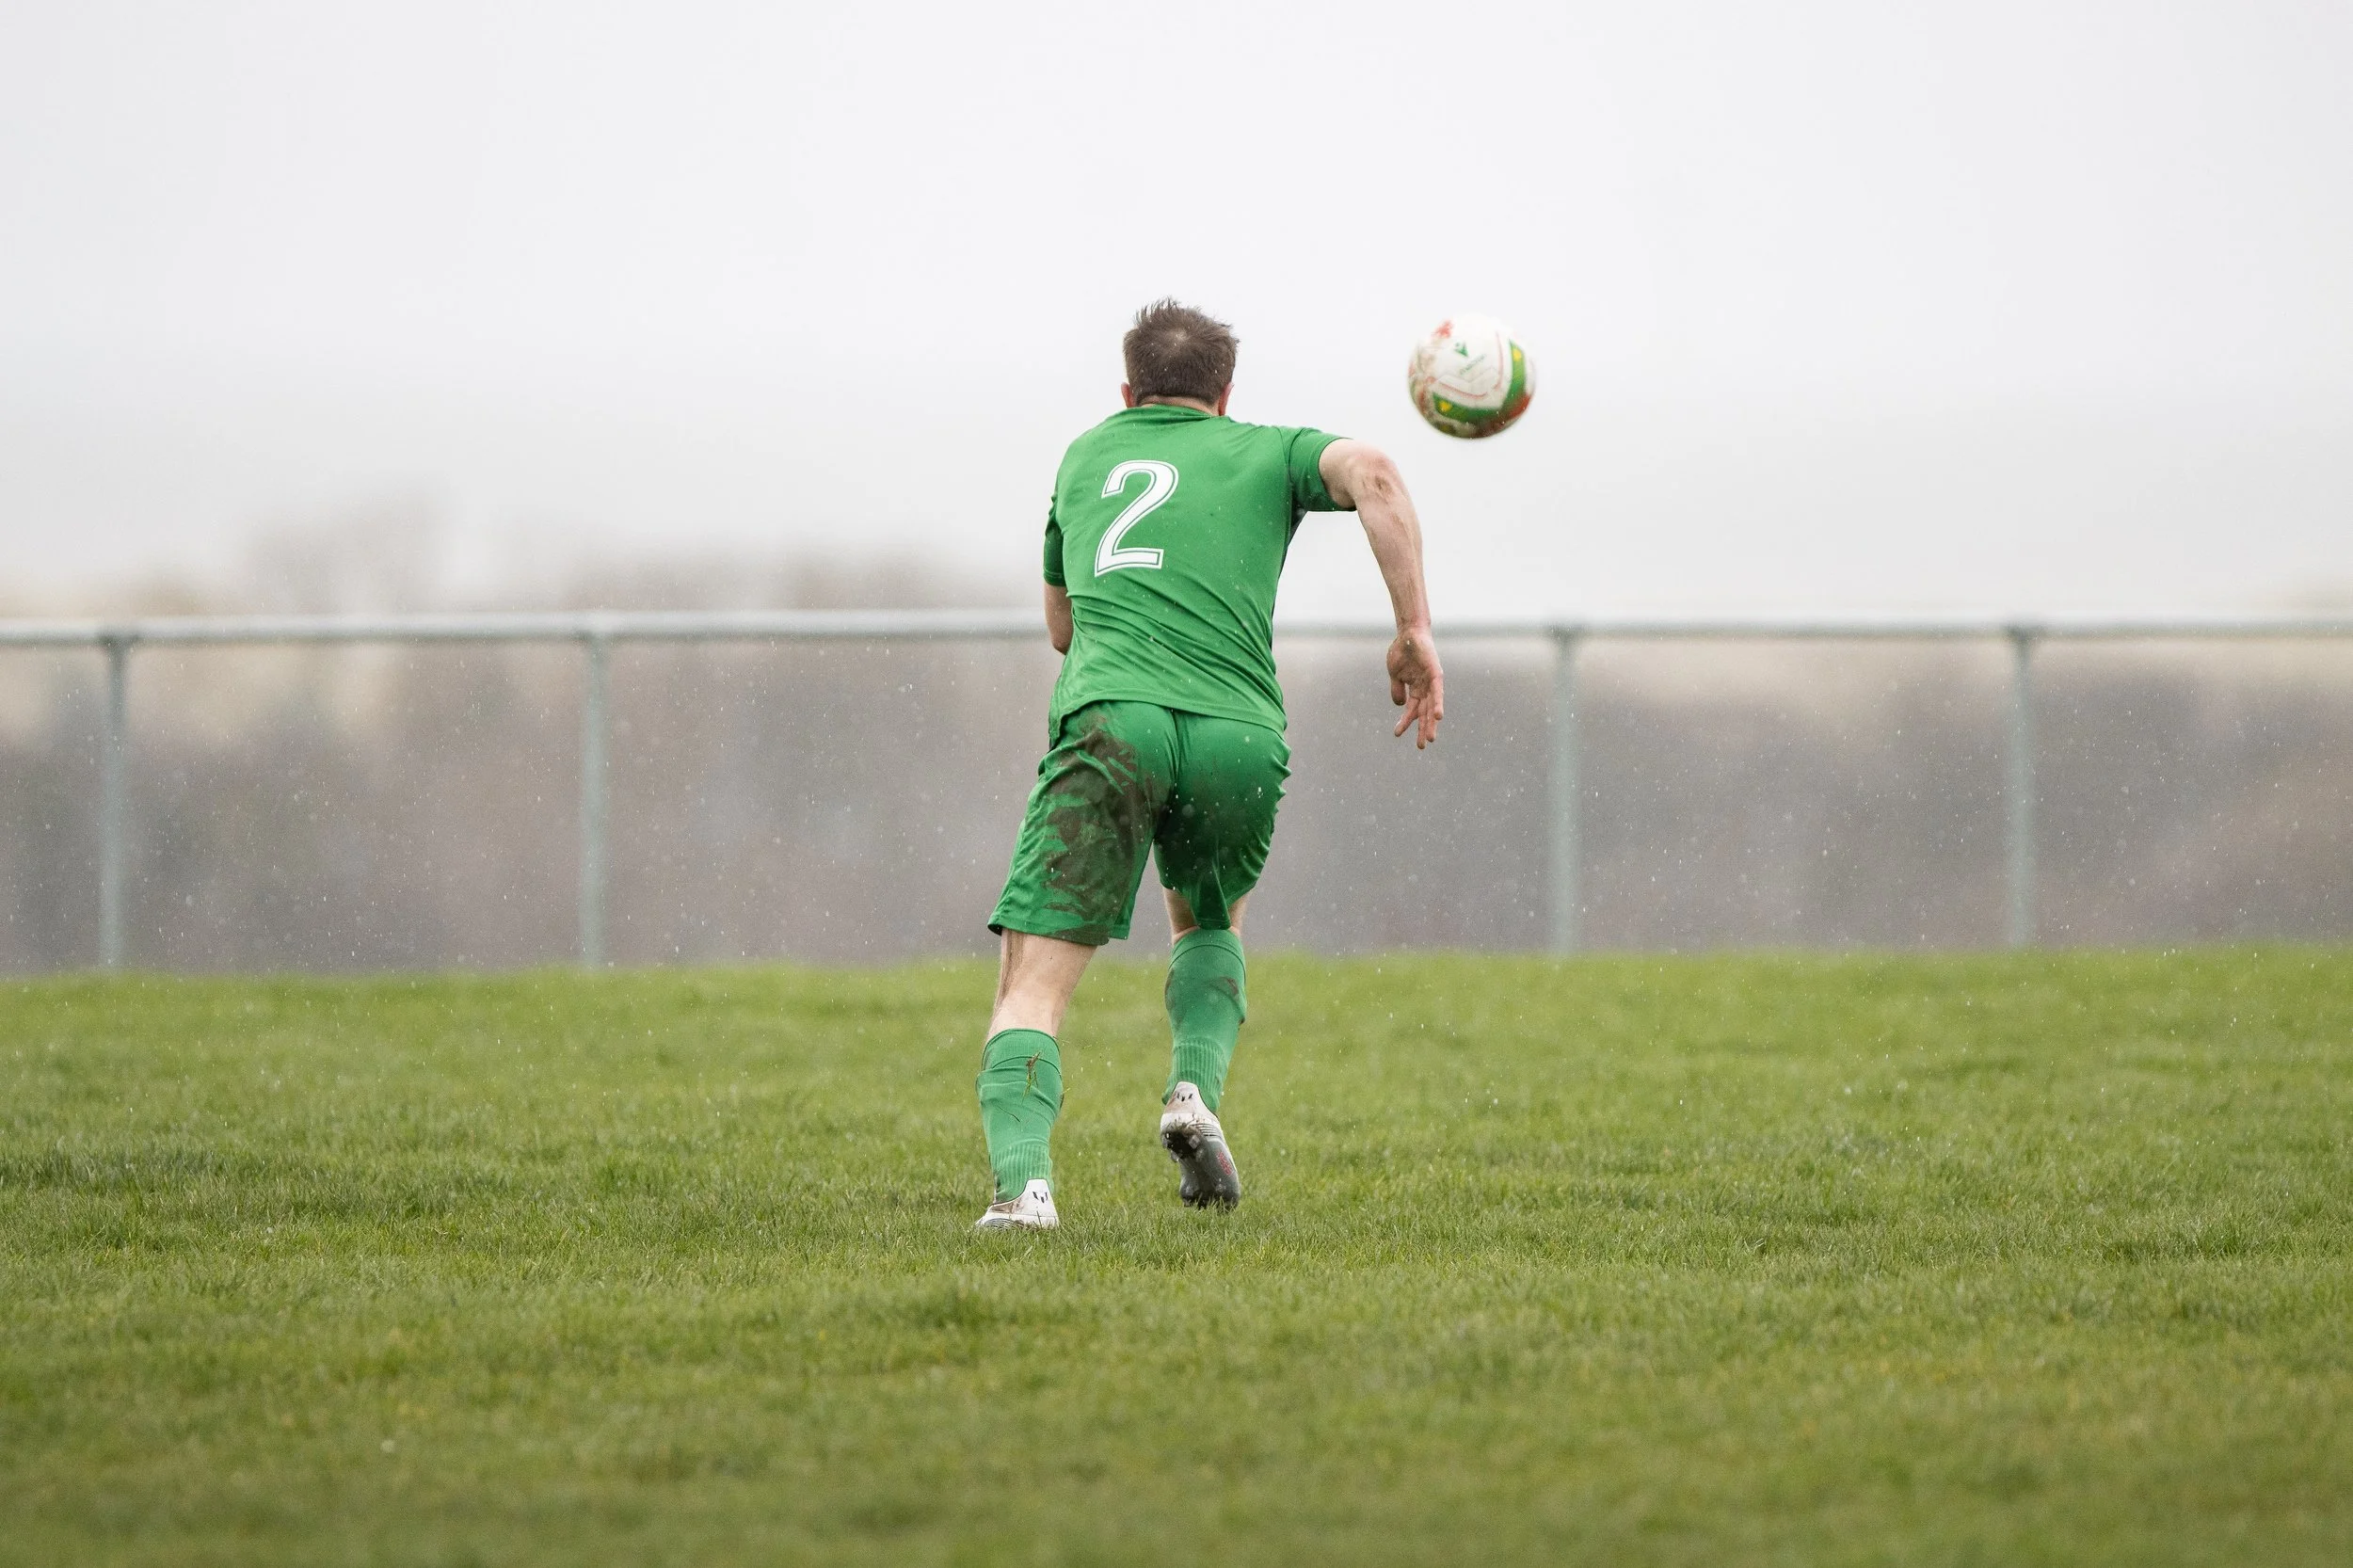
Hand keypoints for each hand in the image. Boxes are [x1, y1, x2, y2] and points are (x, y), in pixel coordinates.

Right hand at [1386, 627, 1444, 748]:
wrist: (1408, 632)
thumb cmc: (1402, 651)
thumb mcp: (1395, 674)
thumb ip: (1397, 690)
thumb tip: (1400, 706)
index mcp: (1416, 688)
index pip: (1412, 710)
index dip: (1405, 722)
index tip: (1397, 734)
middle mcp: (1426, 687)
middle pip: (1425, 712)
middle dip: (1423, 729)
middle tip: (1422, 746)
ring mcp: (1432, 682)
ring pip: (1432, 706)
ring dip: (1431, 723)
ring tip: (1430, 738)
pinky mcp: (1436, 674)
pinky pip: (1437, 692)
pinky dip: (1437, 704)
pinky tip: (1437, 717)